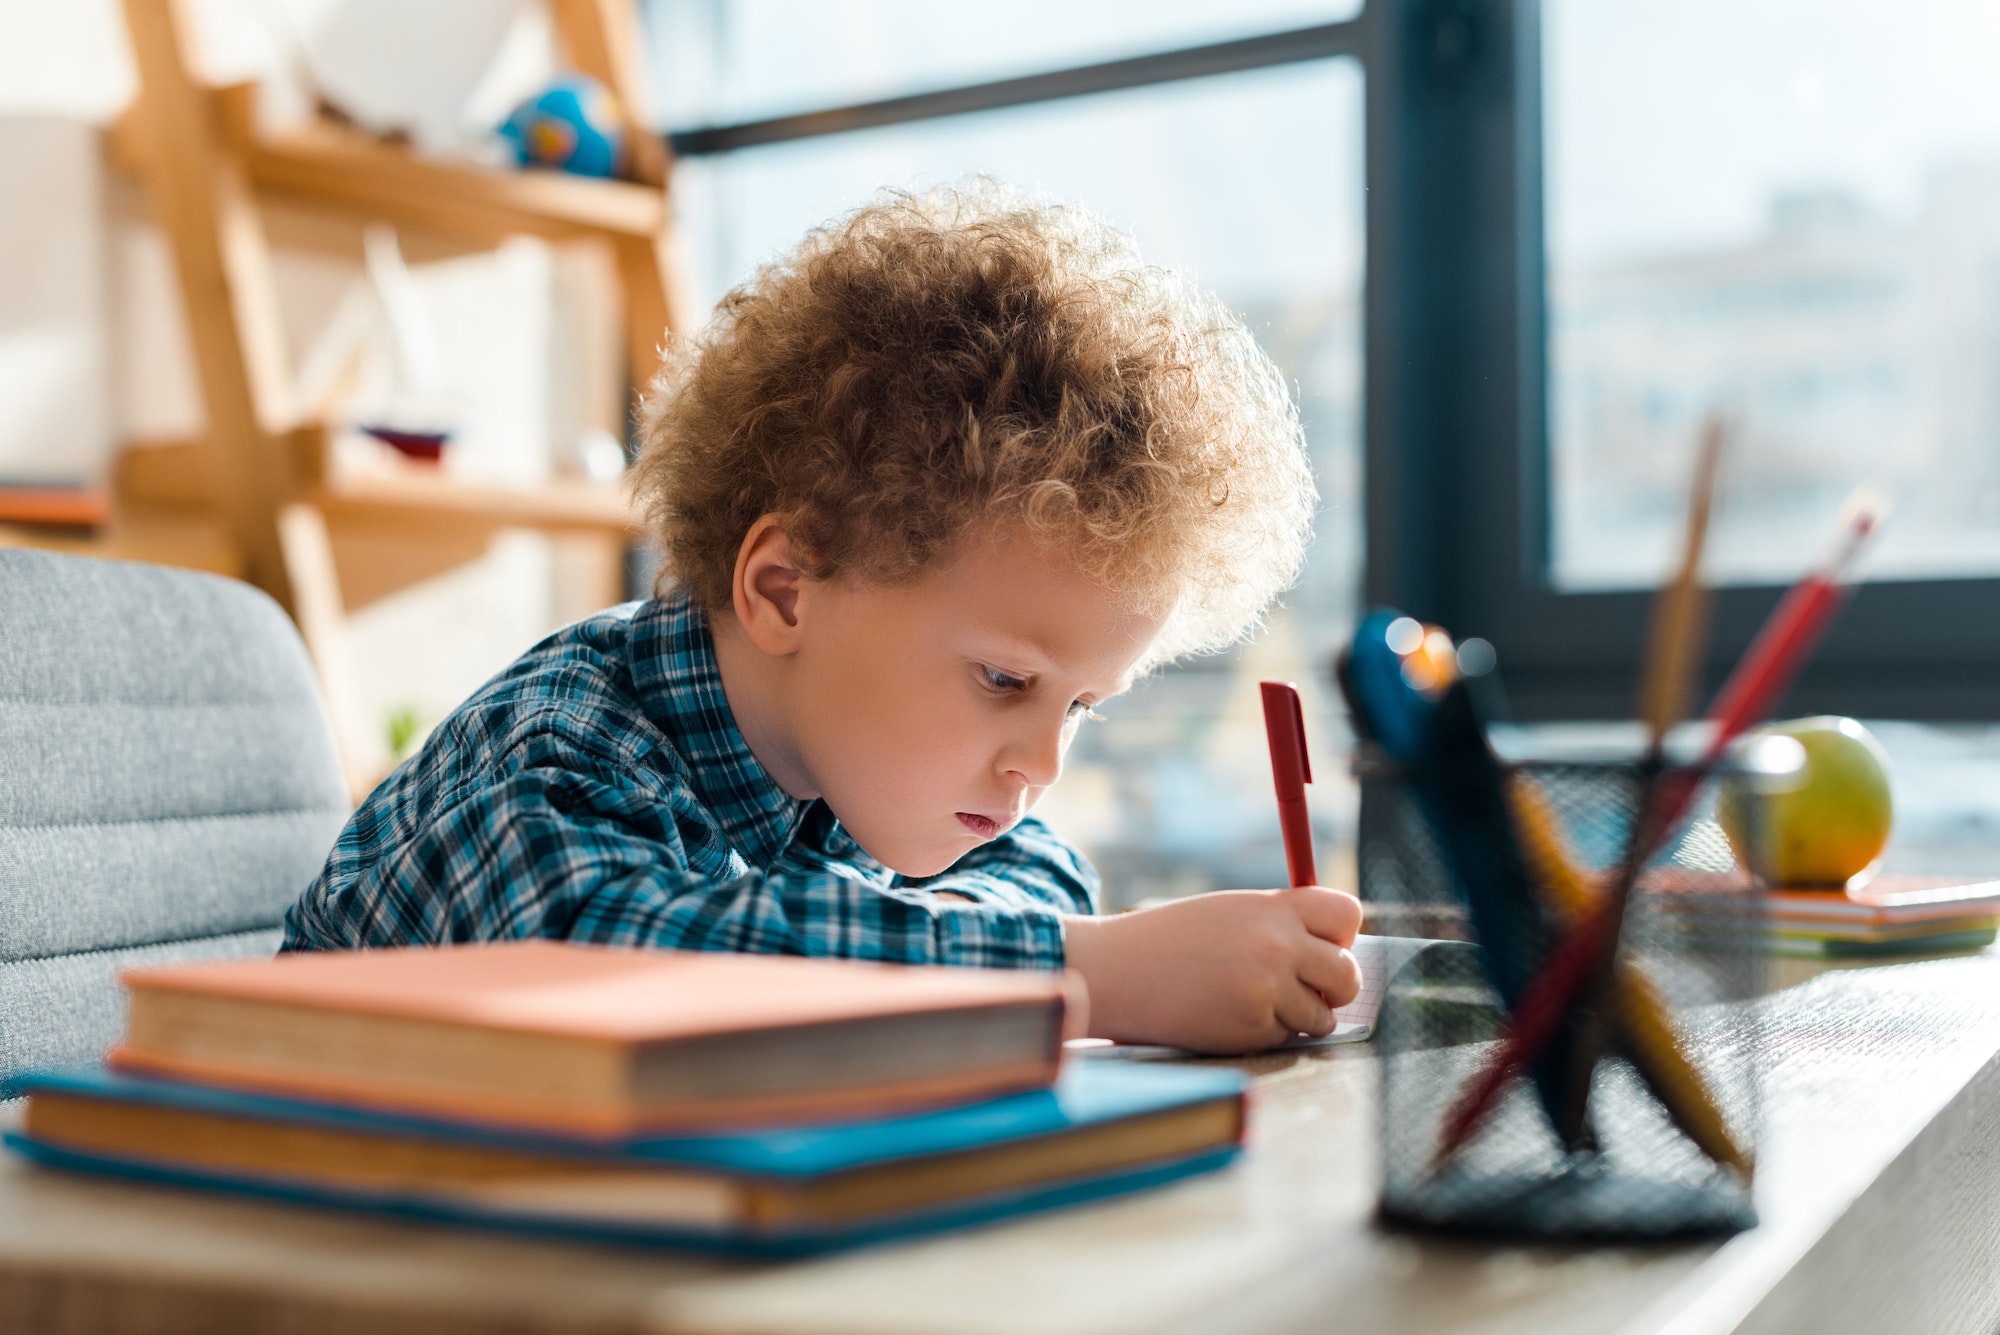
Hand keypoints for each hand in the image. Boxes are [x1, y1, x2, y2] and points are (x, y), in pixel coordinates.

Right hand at [1062, 886, 1362, 1052]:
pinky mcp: (1252, 1029)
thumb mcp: (1230, 911)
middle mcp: (1278, 946)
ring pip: (1322, 1016)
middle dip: (1336, 987)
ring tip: (1256, 1002)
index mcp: (1273, 908)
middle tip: (1311, 990)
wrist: (1117, 970)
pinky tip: (1230, 1015)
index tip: (1323, 946)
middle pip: (1348, 973)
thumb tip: (1334, 952)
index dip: (1341, 935)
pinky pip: (1286, 1037)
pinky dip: (1266, 1032)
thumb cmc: (1172, 939)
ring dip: (1300, 1016)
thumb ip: (1280, 923)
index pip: (1346, 914)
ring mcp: (1267, 990)